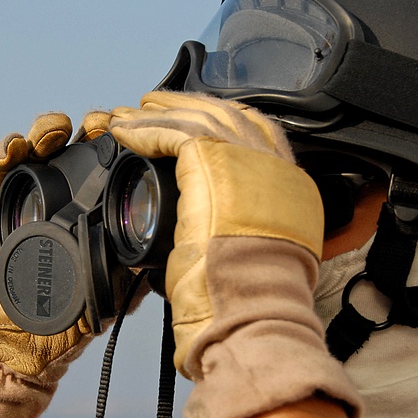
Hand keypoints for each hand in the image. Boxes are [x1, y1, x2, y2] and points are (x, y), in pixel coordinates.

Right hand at [0, 111, 112, 417]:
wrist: (6, 339)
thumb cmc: (60, 317)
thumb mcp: (106, 293)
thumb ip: (134, 271)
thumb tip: (170, 255)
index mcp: (92, 209)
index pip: (110, 165)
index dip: (122, 145)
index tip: (136, 136)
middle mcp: (60, 194)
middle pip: (75, 144)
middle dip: (89, 128)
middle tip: (100, 125)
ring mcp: (24, 194)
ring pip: (36, 146)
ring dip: (47, 130)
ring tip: (54, 130)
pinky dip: (3, 151)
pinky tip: (14, 148)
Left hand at [110, 91, 360, 417]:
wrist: (253, 312)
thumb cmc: (249, 304)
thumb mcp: (255, 260)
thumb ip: (240, 234)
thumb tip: (208, 235)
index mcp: (290, 191)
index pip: (260, 137)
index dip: (225, 124)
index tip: (196, 121)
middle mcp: (276, 168)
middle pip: (230, 118)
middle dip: (189, 110)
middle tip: (156, 106)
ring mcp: (249, 160)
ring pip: (200, 119)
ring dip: (161, 115)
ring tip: (132, 113)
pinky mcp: (215, 161)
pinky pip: (175, 132)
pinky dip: (147, 130)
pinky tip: (126, 130)